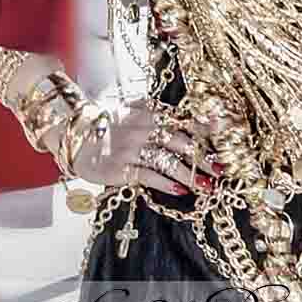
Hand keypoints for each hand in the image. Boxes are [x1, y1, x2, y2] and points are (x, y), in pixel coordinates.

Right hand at [69, 97, 219, 200]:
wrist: (75, 135)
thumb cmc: (111, 125)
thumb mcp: (136, 111)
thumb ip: (163, 114)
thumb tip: (200, 118)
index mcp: (150, 112)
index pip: (184, 119)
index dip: (207, 126)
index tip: (227, 132)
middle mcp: (143, 128)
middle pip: (181, 142)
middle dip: (204, 157)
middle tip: (224, 169)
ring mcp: (131, 148)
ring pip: (167, 162)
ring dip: (190, 175)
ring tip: (208, 187)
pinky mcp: (120, 168)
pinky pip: (147, 176)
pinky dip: (165, 183)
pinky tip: (180, 190)